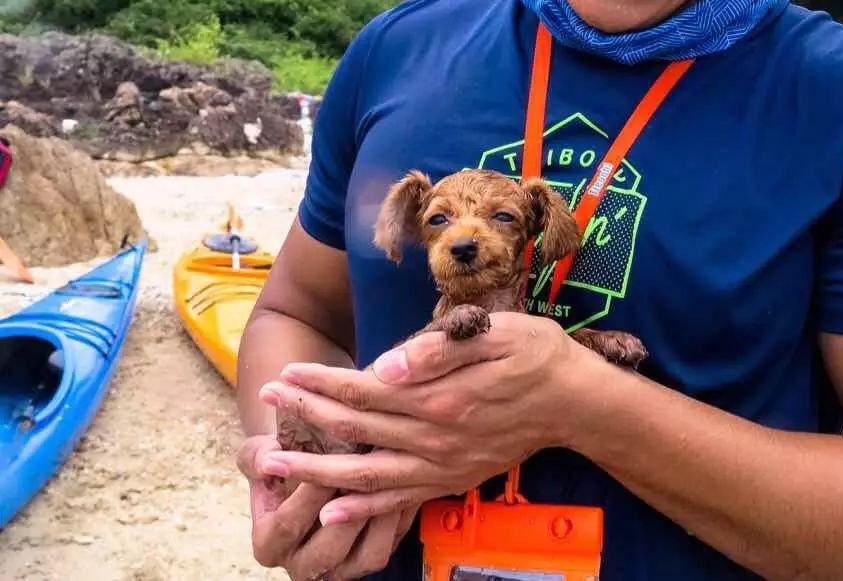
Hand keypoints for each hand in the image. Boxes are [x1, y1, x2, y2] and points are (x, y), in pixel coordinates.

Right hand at [237, 433, 413, 578]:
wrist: (307, 467)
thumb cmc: (284, 458)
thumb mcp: (262, 454)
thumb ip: (258, 455)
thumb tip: (269, 459)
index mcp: (269, 544)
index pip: (288, 525)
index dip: (308, 494)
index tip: (326, 464)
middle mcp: (302, 565)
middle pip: (329, 548)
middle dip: (350, 510)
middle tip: (364, 473)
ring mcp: (339, 568)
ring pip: (368, 555)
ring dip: (380, 515)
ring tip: (389, 479)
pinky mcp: (369, 559)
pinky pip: (390, 546)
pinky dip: (399, 518)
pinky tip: (406, 485)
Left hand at [257, 312, 584, 525]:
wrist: (577, 403)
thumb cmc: (536, 354)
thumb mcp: (495, 332)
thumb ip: (439, 350)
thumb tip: (385, 366)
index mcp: (439, 394)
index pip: (365, 390)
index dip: (322, 384)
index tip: (287, 376)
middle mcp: (433, 435)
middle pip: (356, 429)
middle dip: (305, 417)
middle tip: (265, 403)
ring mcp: (441, 463)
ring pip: (365, 474)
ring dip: (316, 470)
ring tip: (273, 466)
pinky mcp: (451, 478)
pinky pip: (398, 500)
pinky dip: (361, 507)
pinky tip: (330, 510)